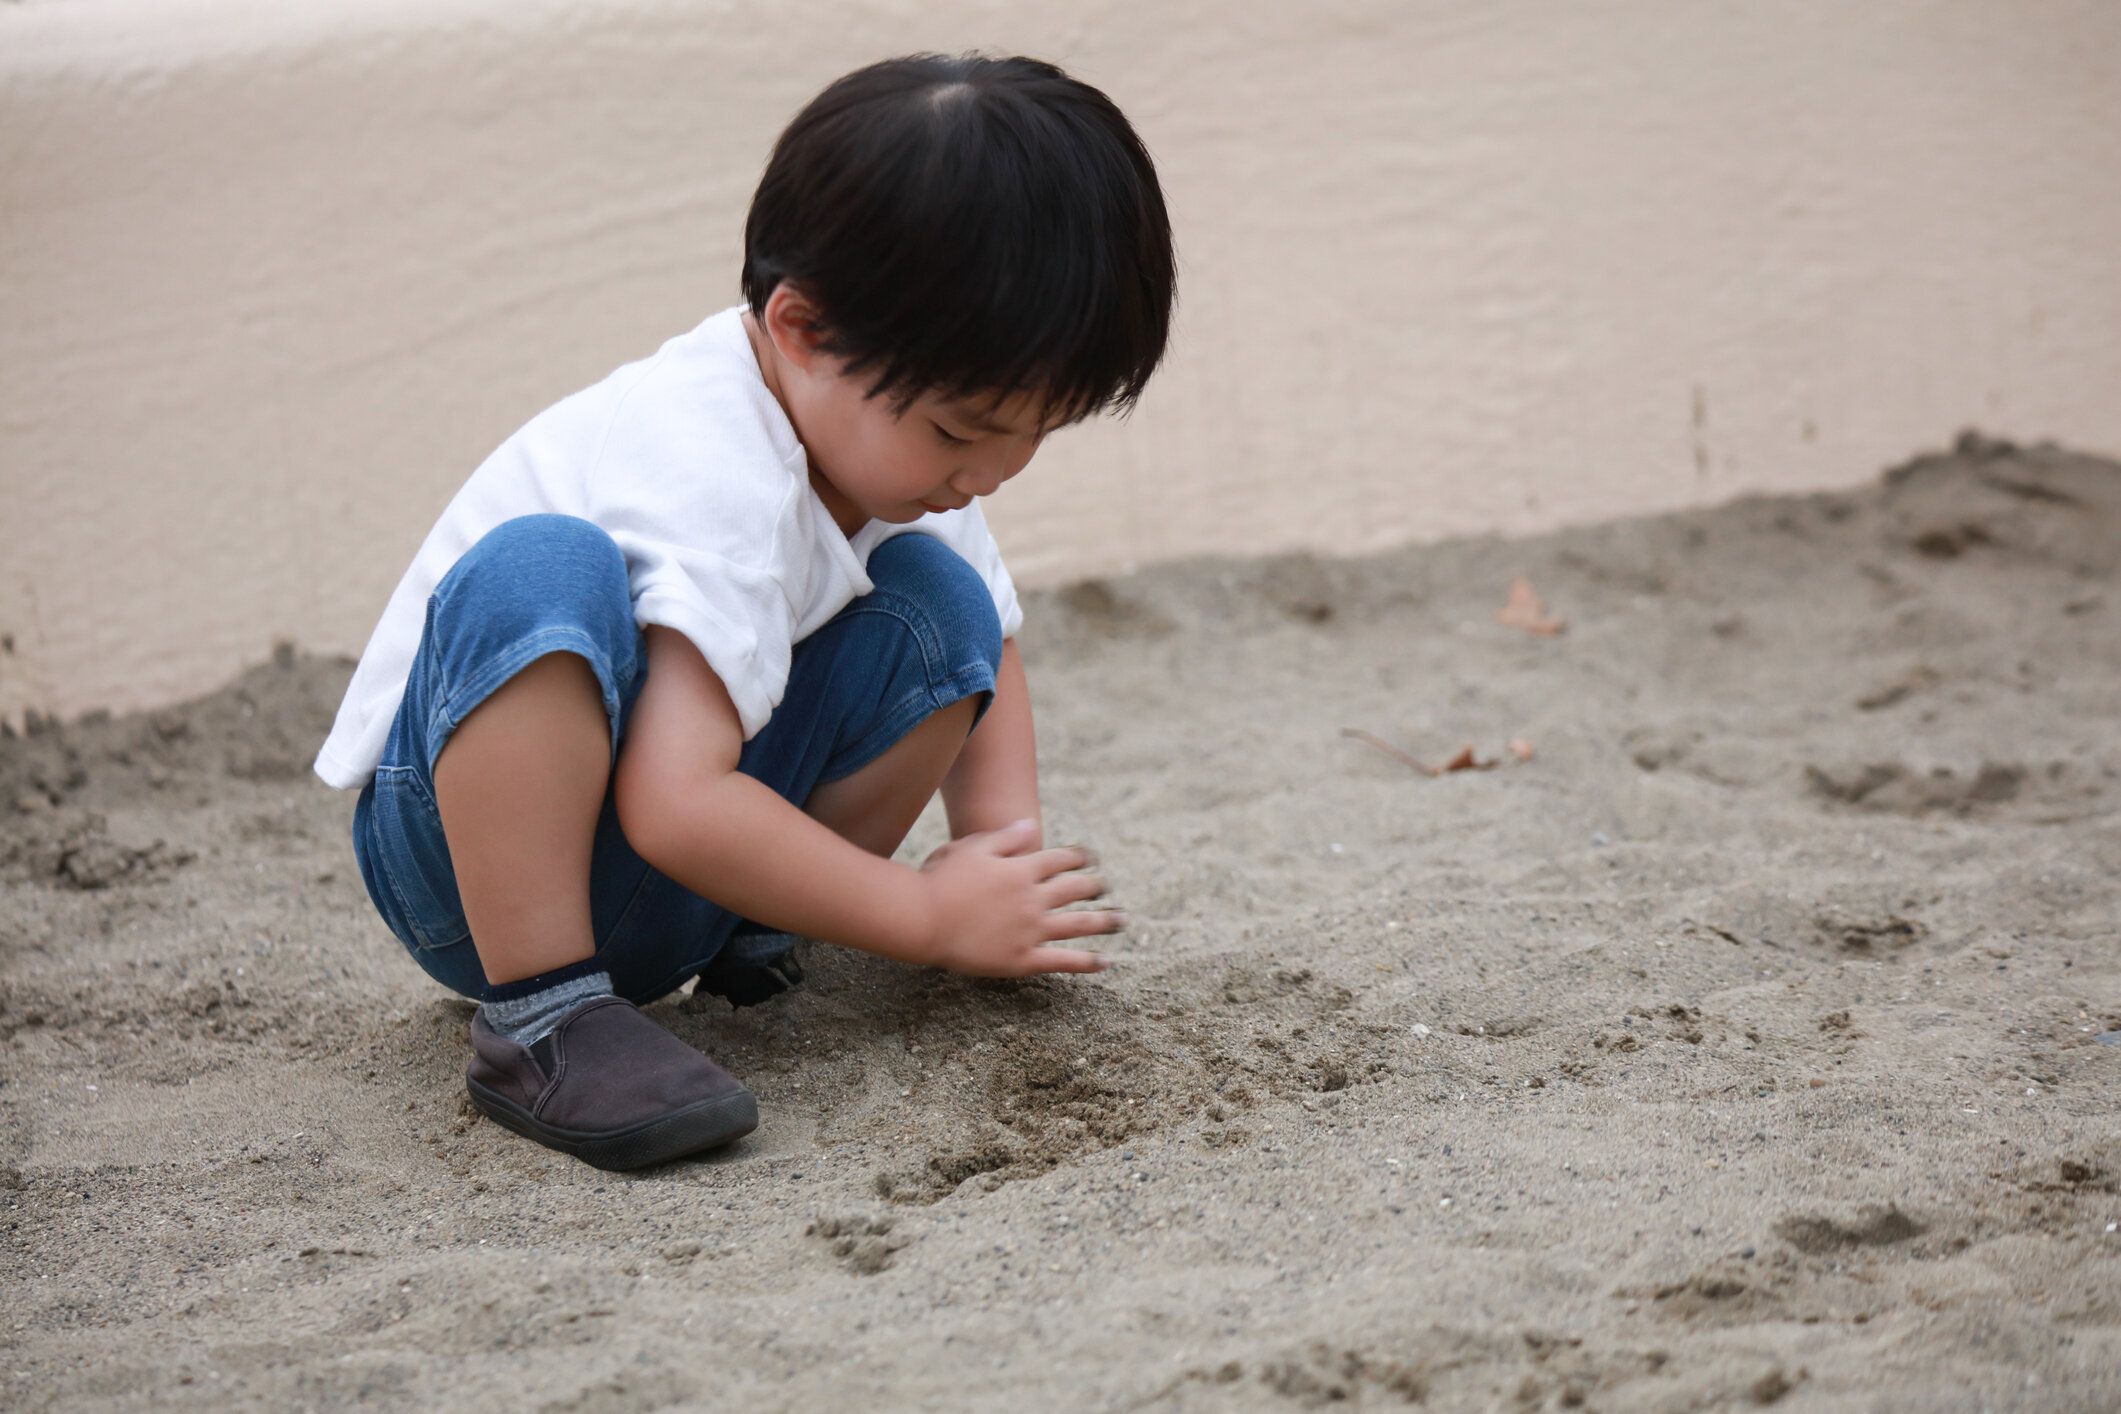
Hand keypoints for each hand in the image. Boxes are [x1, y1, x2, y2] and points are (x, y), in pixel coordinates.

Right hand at [915, 819, 1121, 976]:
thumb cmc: (940, 880)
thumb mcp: (971, 848)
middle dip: (1094, 886)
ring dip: (1104, 921)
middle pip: (1075, 890)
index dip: (1079, 858)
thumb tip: (1032, 826)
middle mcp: (1033, 898)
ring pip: (1078, 925)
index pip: (1061, 860)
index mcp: (1022, 869)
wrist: (923, 919)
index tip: (1091, 858)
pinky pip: (1063, 961)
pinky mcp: (1022, 959)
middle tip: (1106, 886)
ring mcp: (1031, 930)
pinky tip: (1104, 962)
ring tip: (1121, 921)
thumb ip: (1005, 838)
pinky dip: (1086, 962)